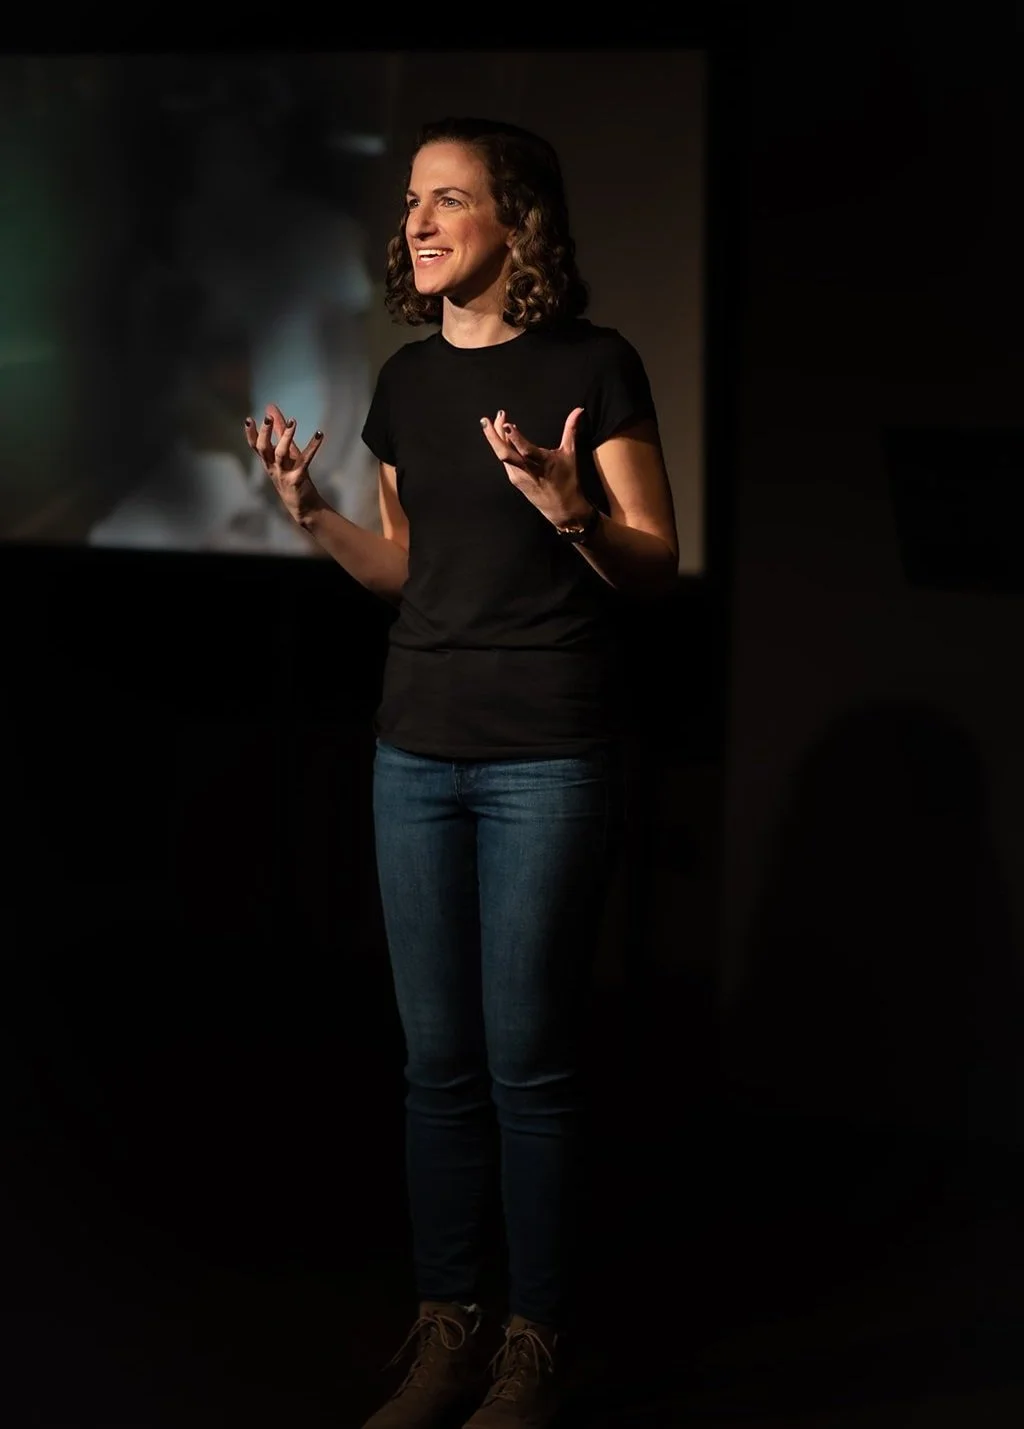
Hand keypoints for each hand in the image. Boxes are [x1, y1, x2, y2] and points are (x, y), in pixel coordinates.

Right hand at [245, 403, 325, 523]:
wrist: (304, 507)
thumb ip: (279, 431)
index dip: (250, 434)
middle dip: (265, 433)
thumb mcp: (285, 453)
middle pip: (263, 449)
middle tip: (268, 418)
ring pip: (280, 454)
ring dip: (286, 437)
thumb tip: (270, 408)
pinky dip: (313, 446)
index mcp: (268, 462)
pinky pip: (305, 460)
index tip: (248, 419)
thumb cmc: (293, 476)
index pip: (255, 446)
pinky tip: (319, 434)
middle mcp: (273, 468)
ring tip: (293, 422)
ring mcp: (284, 474)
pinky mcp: (298, 479)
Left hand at [480, 407, 590, 525]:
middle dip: (493, 436)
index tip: (508, 424)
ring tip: (489, 423)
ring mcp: (518, 476)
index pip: (526, 450)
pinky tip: (500, 437)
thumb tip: (578, 410)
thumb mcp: (570, 454)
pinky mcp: (514, 479)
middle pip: (505, 454)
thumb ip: (571, 429)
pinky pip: (505, 460)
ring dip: (494, 439)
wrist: (562, 508)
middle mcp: (528, 471)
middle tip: (485, 420)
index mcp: (543, 464)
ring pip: (502, 456)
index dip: (516, 438)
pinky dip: (501, 447)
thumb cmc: (568, 479)